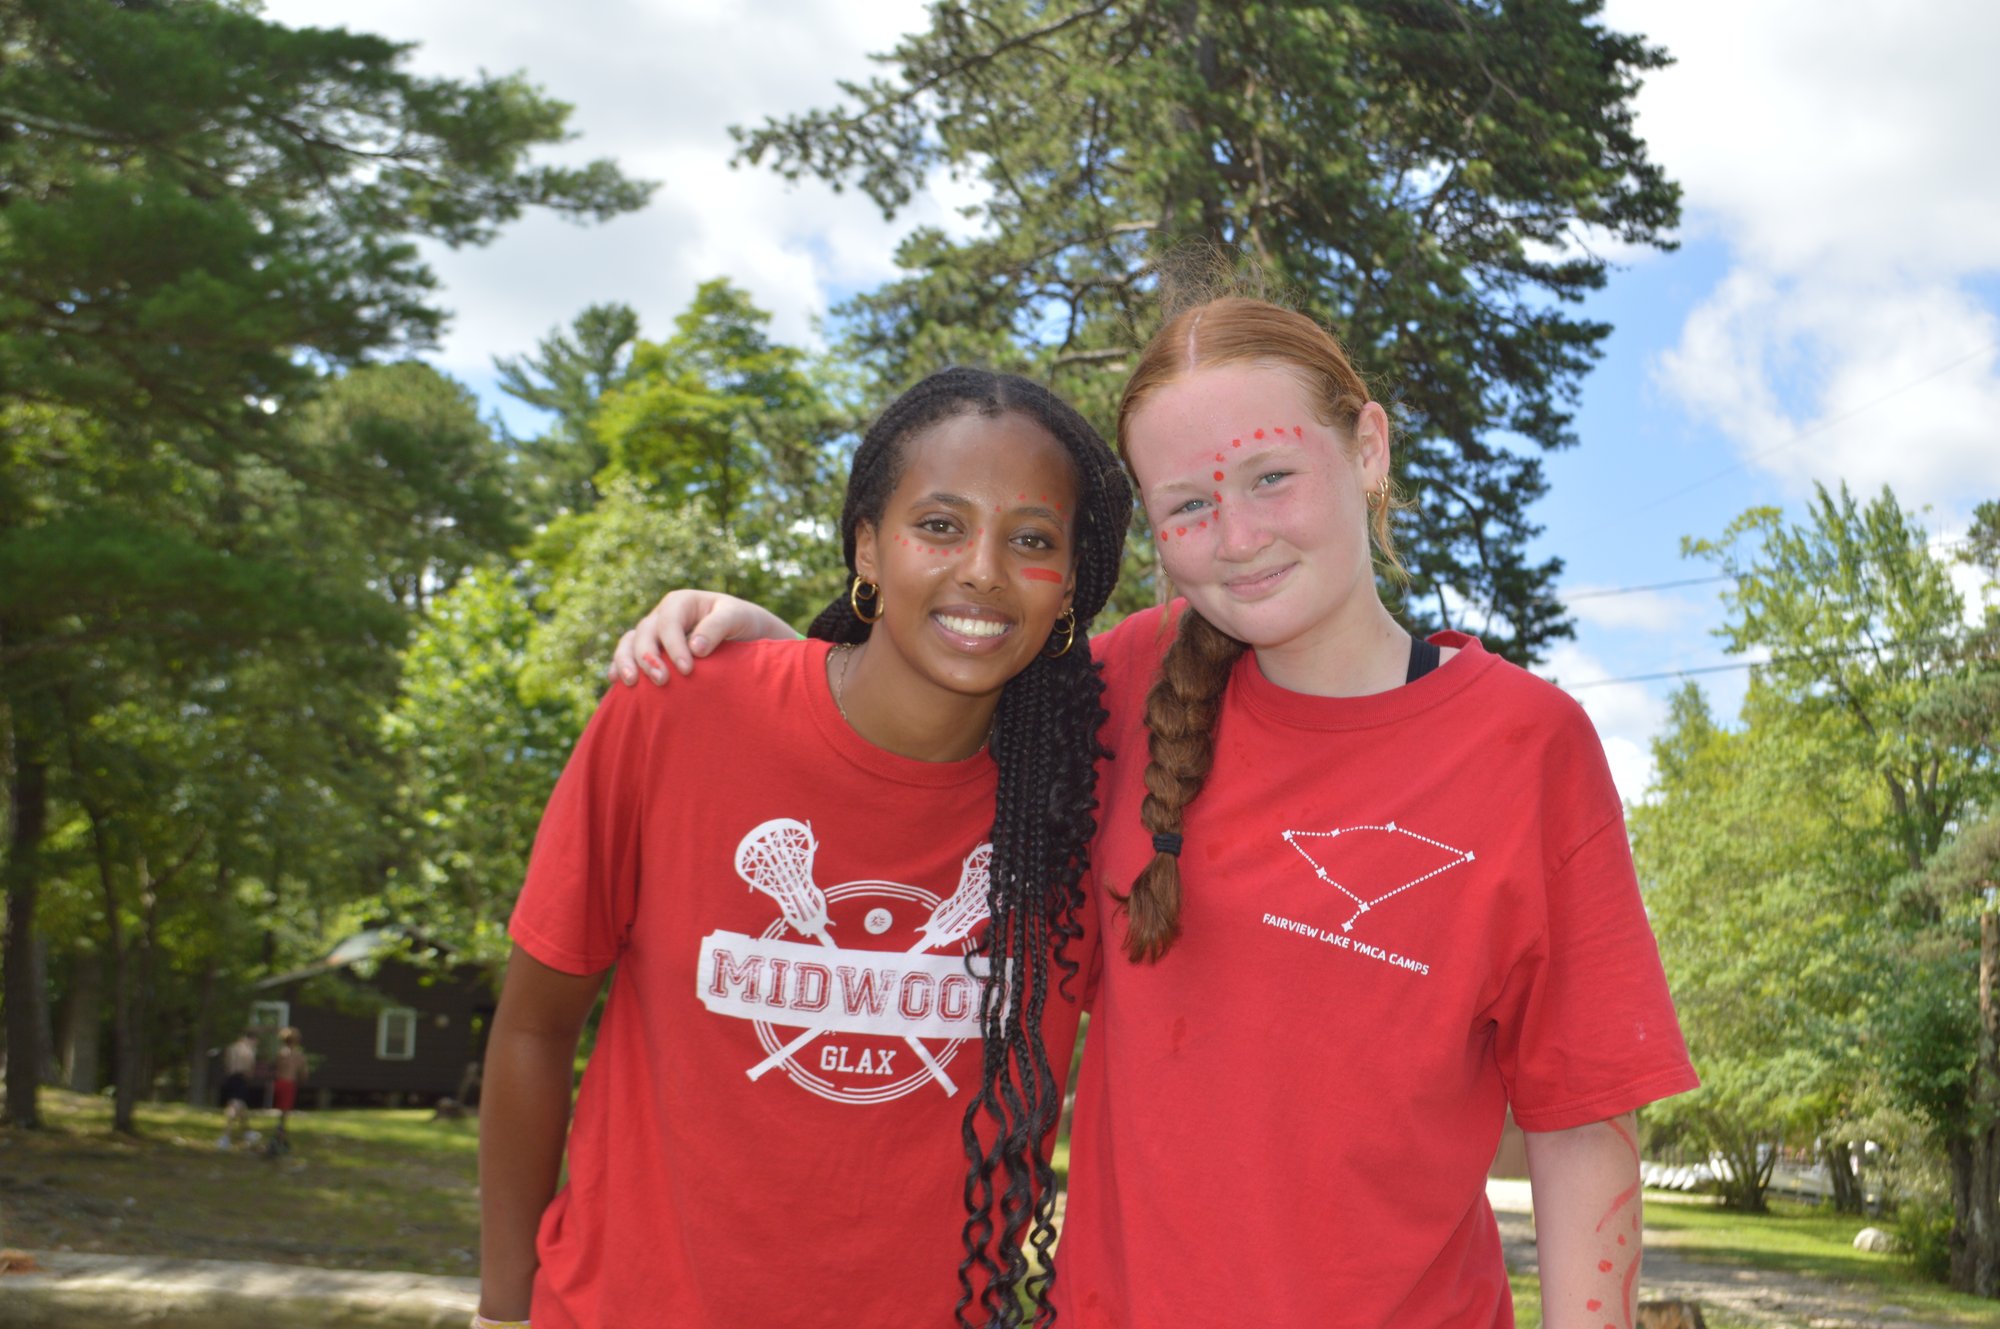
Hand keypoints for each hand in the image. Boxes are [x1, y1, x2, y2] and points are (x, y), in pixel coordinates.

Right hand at [607, 590, 793, 685]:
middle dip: (648, 657)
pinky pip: (627, 655)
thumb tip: (695, 648)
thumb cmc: (743, 622)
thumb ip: (717, 627)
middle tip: (662, 681)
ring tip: (631, 683)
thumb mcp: (737, 617)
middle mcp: (662, 616)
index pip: (669, 622)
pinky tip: (616, 682)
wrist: (746, 636)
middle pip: (644, 632)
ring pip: (629, 642)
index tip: (687, 669)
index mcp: (681, 602)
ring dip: (626, 662)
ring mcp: (654, 633)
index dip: (674, 645)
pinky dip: (618, 666)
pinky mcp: (651, 651)